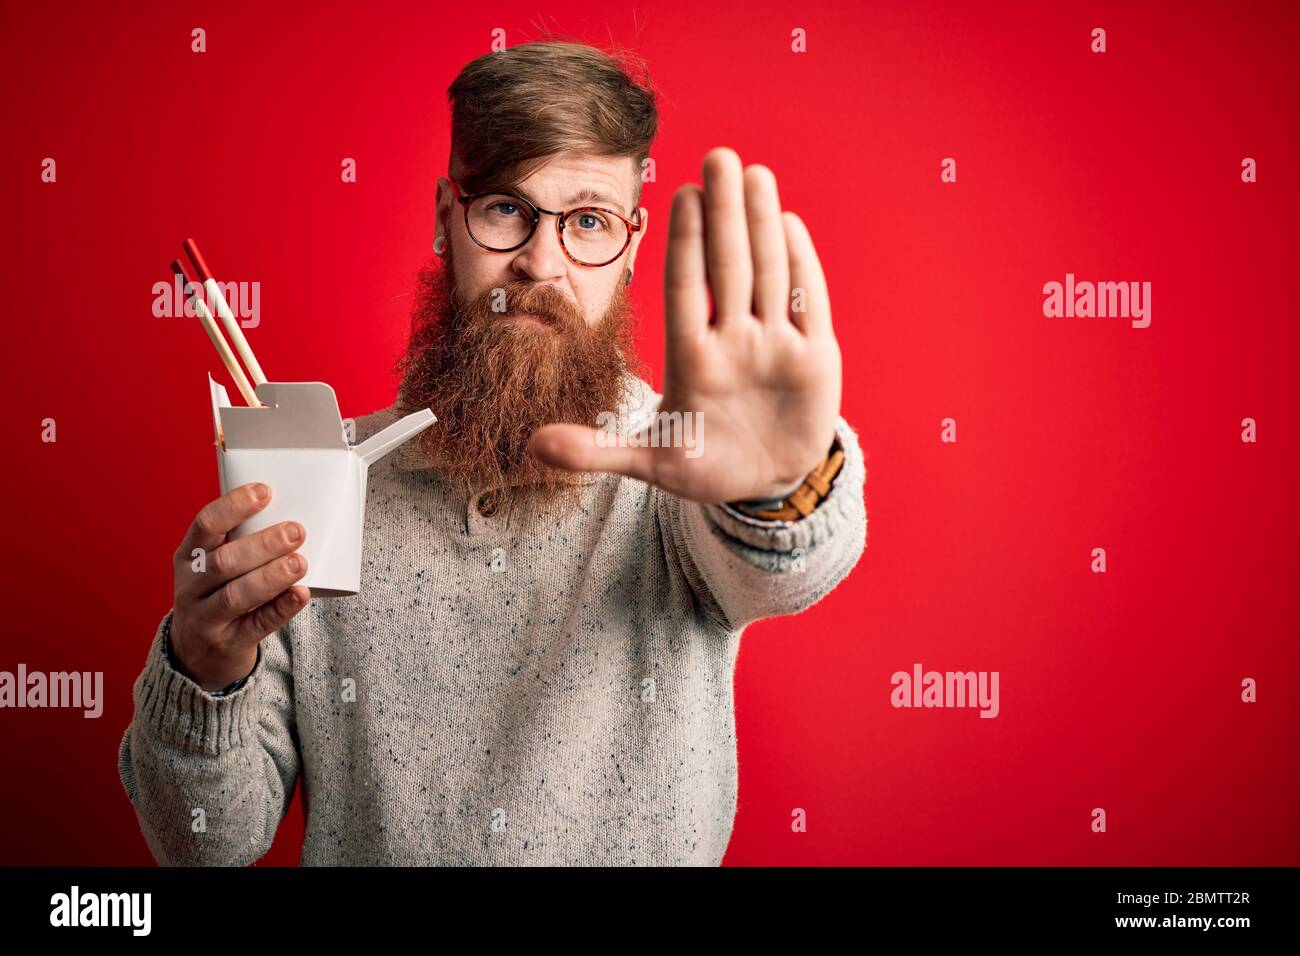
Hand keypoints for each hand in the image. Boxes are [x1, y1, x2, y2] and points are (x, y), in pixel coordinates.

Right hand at [169, 483, 309, 691]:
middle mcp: (191, 587)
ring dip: (270, 577)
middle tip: (296, 530)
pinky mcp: (228, 644)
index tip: (264, 491)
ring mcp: (205, 619)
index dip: (233, 507)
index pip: (204, 525)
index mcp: (188, 557)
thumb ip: (241, 544)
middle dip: (262, 544)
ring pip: (235, 596)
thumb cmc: (216, 595)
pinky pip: (256, 625)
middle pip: (222, 562)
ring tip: (299, 562)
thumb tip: (291, 516)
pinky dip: (281, 608)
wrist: (197, 656)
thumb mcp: (213, 568)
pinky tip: (301, 594)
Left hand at [527, 146, 842, 503]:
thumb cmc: (704, 465)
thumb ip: (596, 451)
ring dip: (762, 225)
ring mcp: (775, 347)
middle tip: (717, 157)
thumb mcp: (650, 463)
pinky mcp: (815, 360)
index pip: (686, 290)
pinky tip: (789, 223)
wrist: (764, 485)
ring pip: (769, 275)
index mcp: (692, 360)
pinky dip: (803, 267)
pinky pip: (809, 304)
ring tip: (753, 174)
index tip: (681, 194)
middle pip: (728, 268)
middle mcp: (733, 342)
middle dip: (725, 214)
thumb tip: (533, 445)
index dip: (686, 244)